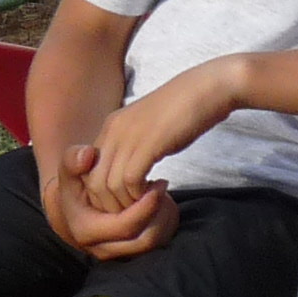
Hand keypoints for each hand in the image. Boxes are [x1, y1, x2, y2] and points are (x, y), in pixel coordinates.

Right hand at [45, 145, 179, 261]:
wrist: (75, 206)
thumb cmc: (75, 186)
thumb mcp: (68, 169)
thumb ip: (73, 159)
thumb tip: (87, 154)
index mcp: (87, 231)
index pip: (126, 226)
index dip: (146, 207)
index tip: (158, 184)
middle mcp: (103, 249)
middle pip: (145, 240)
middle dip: (160, 213)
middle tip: (163, 188)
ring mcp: (119, 252)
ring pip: (155, 242)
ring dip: (165, 218)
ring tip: (162, 193)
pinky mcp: (131, 251)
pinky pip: (158, 242)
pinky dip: (165, 222)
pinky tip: (161, 202)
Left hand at [75, 60, 245, 217]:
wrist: (208, 88)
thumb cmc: (185, 110)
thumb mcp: (150, 127)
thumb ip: (135, 145)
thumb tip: (131, 172)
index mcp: (111, 126)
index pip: (89, 170)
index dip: (104, 193)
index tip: (126, 200)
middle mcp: (113, 130)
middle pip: (93, 182)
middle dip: (112, 205)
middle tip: (136, 209)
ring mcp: (128, 136)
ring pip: (108, 186)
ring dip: (128, 204)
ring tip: (148, 202)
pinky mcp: (147, 144)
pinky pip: (129, 181)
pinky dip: (141, 196)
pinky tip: (159, 191)